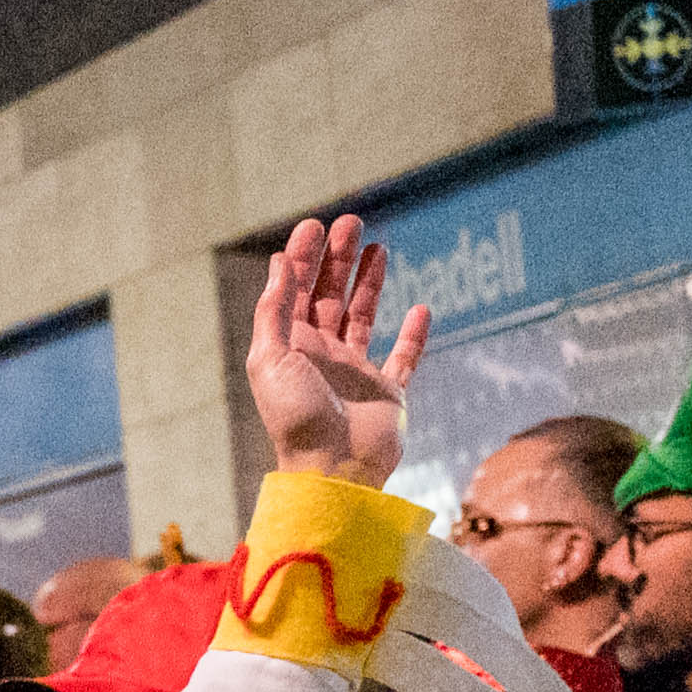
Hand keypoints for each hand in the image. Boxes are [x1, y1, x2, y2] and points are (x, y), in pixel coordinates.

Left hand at [244, 212, 423, 488]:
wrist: (333, 468)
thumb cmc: (296, 417)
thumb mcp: (271, 359)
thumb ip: (275, 312)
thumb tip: (281, 263)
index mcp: (290, 350)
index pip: (296, 294)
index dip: (304, 259)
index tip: (315, 226)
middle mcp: (321, 358)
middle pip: (329, 298)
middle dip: (338, 260)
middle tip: (351, 223)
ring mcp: (355, 374)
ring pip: (362, 318)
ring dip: (369, 283)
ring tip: (378, 247)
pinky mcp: (387, 393)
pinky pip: (404, 357)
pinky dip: (413, 334)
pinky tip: (420, 307)